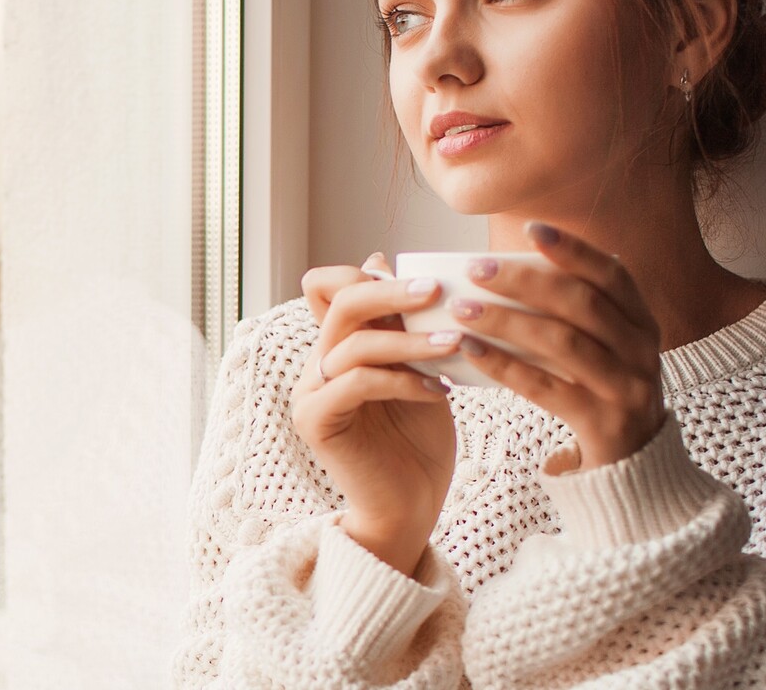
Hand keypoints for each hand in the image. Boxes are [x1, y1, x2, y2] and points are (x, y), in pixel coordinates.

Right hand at [294, 253, 459, 574]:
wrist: (410, 508)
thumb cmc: (418, 441)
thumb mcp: (418, 369)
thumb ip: (401, 324)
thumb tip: (381, 258)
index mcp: (336, 346)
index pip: (328, 286)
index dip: (367, 274)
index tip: (426, 279)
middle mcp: (315, 363)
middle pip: (340, 302)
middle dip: (392, 292)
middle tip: (439, 291)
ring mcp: (310, 392)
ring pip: (354, 343)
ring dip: (410, 340)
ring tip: (455, 343)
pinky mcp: (317, 422)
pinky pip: (356, 383)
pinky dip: (402, 380)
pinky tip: (439, 390)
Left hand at [451, 221, 668, 469]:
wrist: (635, 463)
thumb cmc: (603, 389)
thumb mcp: (607, 347)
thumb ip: (574, 313)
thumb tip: (505, 270)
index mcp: (643, 323)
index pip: (613, 276)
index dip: (573, 250)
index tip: (530, 229)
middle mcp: (641, 351)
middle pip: (582, 304)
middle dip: (525, 282)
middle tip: (478, 268)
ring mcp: (625, 388)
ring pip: (562, 343)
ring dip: (507, 321)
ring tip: (462, 308)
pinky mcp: (602, 423)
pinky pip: (545, 388)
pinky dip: (504, 366)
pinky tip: (470, 349)